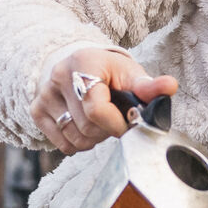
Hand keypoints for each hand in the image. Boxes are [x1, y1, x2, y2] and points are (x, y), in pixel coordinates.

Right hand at [31, 47, 177, 153]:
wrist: (79, 66)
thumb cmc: (110, 72)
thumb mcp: (130, 74)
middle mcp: (58, 76)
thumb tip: (170, 86)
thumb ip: (148, 85)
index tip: (127, 123)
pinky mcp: (36, 110)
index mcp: (84, 63)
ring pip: (75, 139)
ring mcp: (44, 94)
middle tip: (114, 119)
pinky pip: (62, 144)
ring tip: (100, 121)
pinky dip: (78, 143)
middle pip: (87, 128)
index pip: (96, 110)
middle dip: (107, 131)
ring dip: (94, 139)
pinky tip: (85, 126)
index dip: (116, 124)